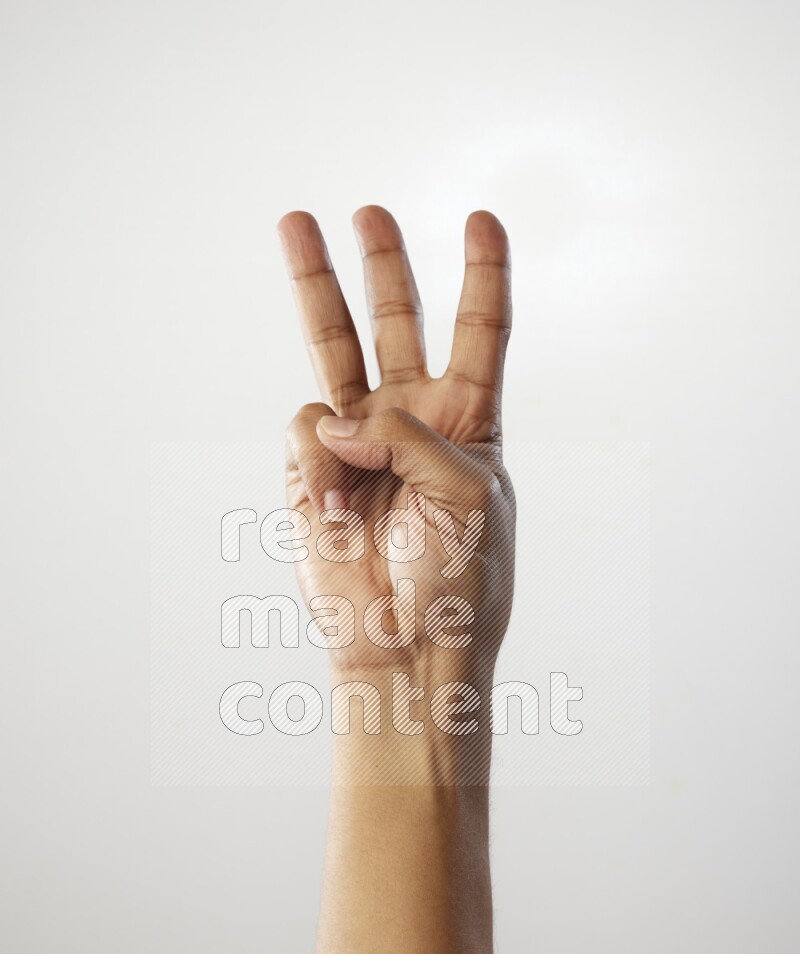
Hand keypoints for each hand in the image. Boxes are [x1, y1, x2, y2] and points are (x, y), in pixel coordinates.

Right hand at [277, 206, 514, 683]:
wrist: (405, 645)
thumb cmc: (459, 578)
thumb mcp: (467, 493)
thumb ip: (408, 435)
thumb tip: (335, 417)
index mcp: (468, 422)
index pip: (480, 334)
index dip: (482, 275)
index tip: (481, 217)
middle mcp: (411, 422)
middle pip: (396, 324)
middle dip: (382, 267)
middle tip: (367, 211)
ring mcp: (358, 443)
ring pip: (332, 349)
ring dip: (315, 285)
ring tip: (295, 223)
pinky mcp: (312, 471)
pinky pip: (307, 430)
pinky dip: (320, 458)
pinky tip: (336, 504)